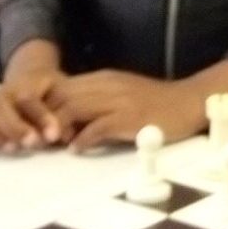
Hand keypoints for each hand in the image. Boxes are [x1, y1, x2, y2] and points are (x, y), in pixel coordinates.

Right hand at [0, 68, 67, 152]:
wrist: (29, 80)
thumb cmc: (48, 90)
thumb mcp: (61, 92)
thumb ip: (64, 112)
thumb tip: (67, 137)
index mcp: (24, 83)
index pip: (28, 98)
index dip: (40, 117)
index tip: (53, 135)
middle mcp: (2, 92)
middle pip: (0, 106)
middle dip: (15, 127)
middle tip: (33, 142)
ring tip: (14, 149)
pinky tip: (1, 148)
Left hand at [45, 71, 209, 152]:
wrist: (189, 101)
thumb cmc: (156, 104)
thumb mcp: (122, 96)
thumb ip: (98, 104)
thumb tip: (71, 123)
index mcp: (104, 79)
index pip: (63, 87)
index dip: (45, 107)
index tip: (39, 126)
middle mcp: (107, 85)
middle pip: (63, 97)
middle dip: (45, 119)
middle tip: (39, 140)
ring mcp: (119, 100)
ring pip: (75, 108)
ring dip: (58, 129)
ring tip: (53, 146)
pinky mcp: (129, 117)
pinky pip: (97, 127)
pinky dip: (82, 139)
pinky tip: (77, 150)